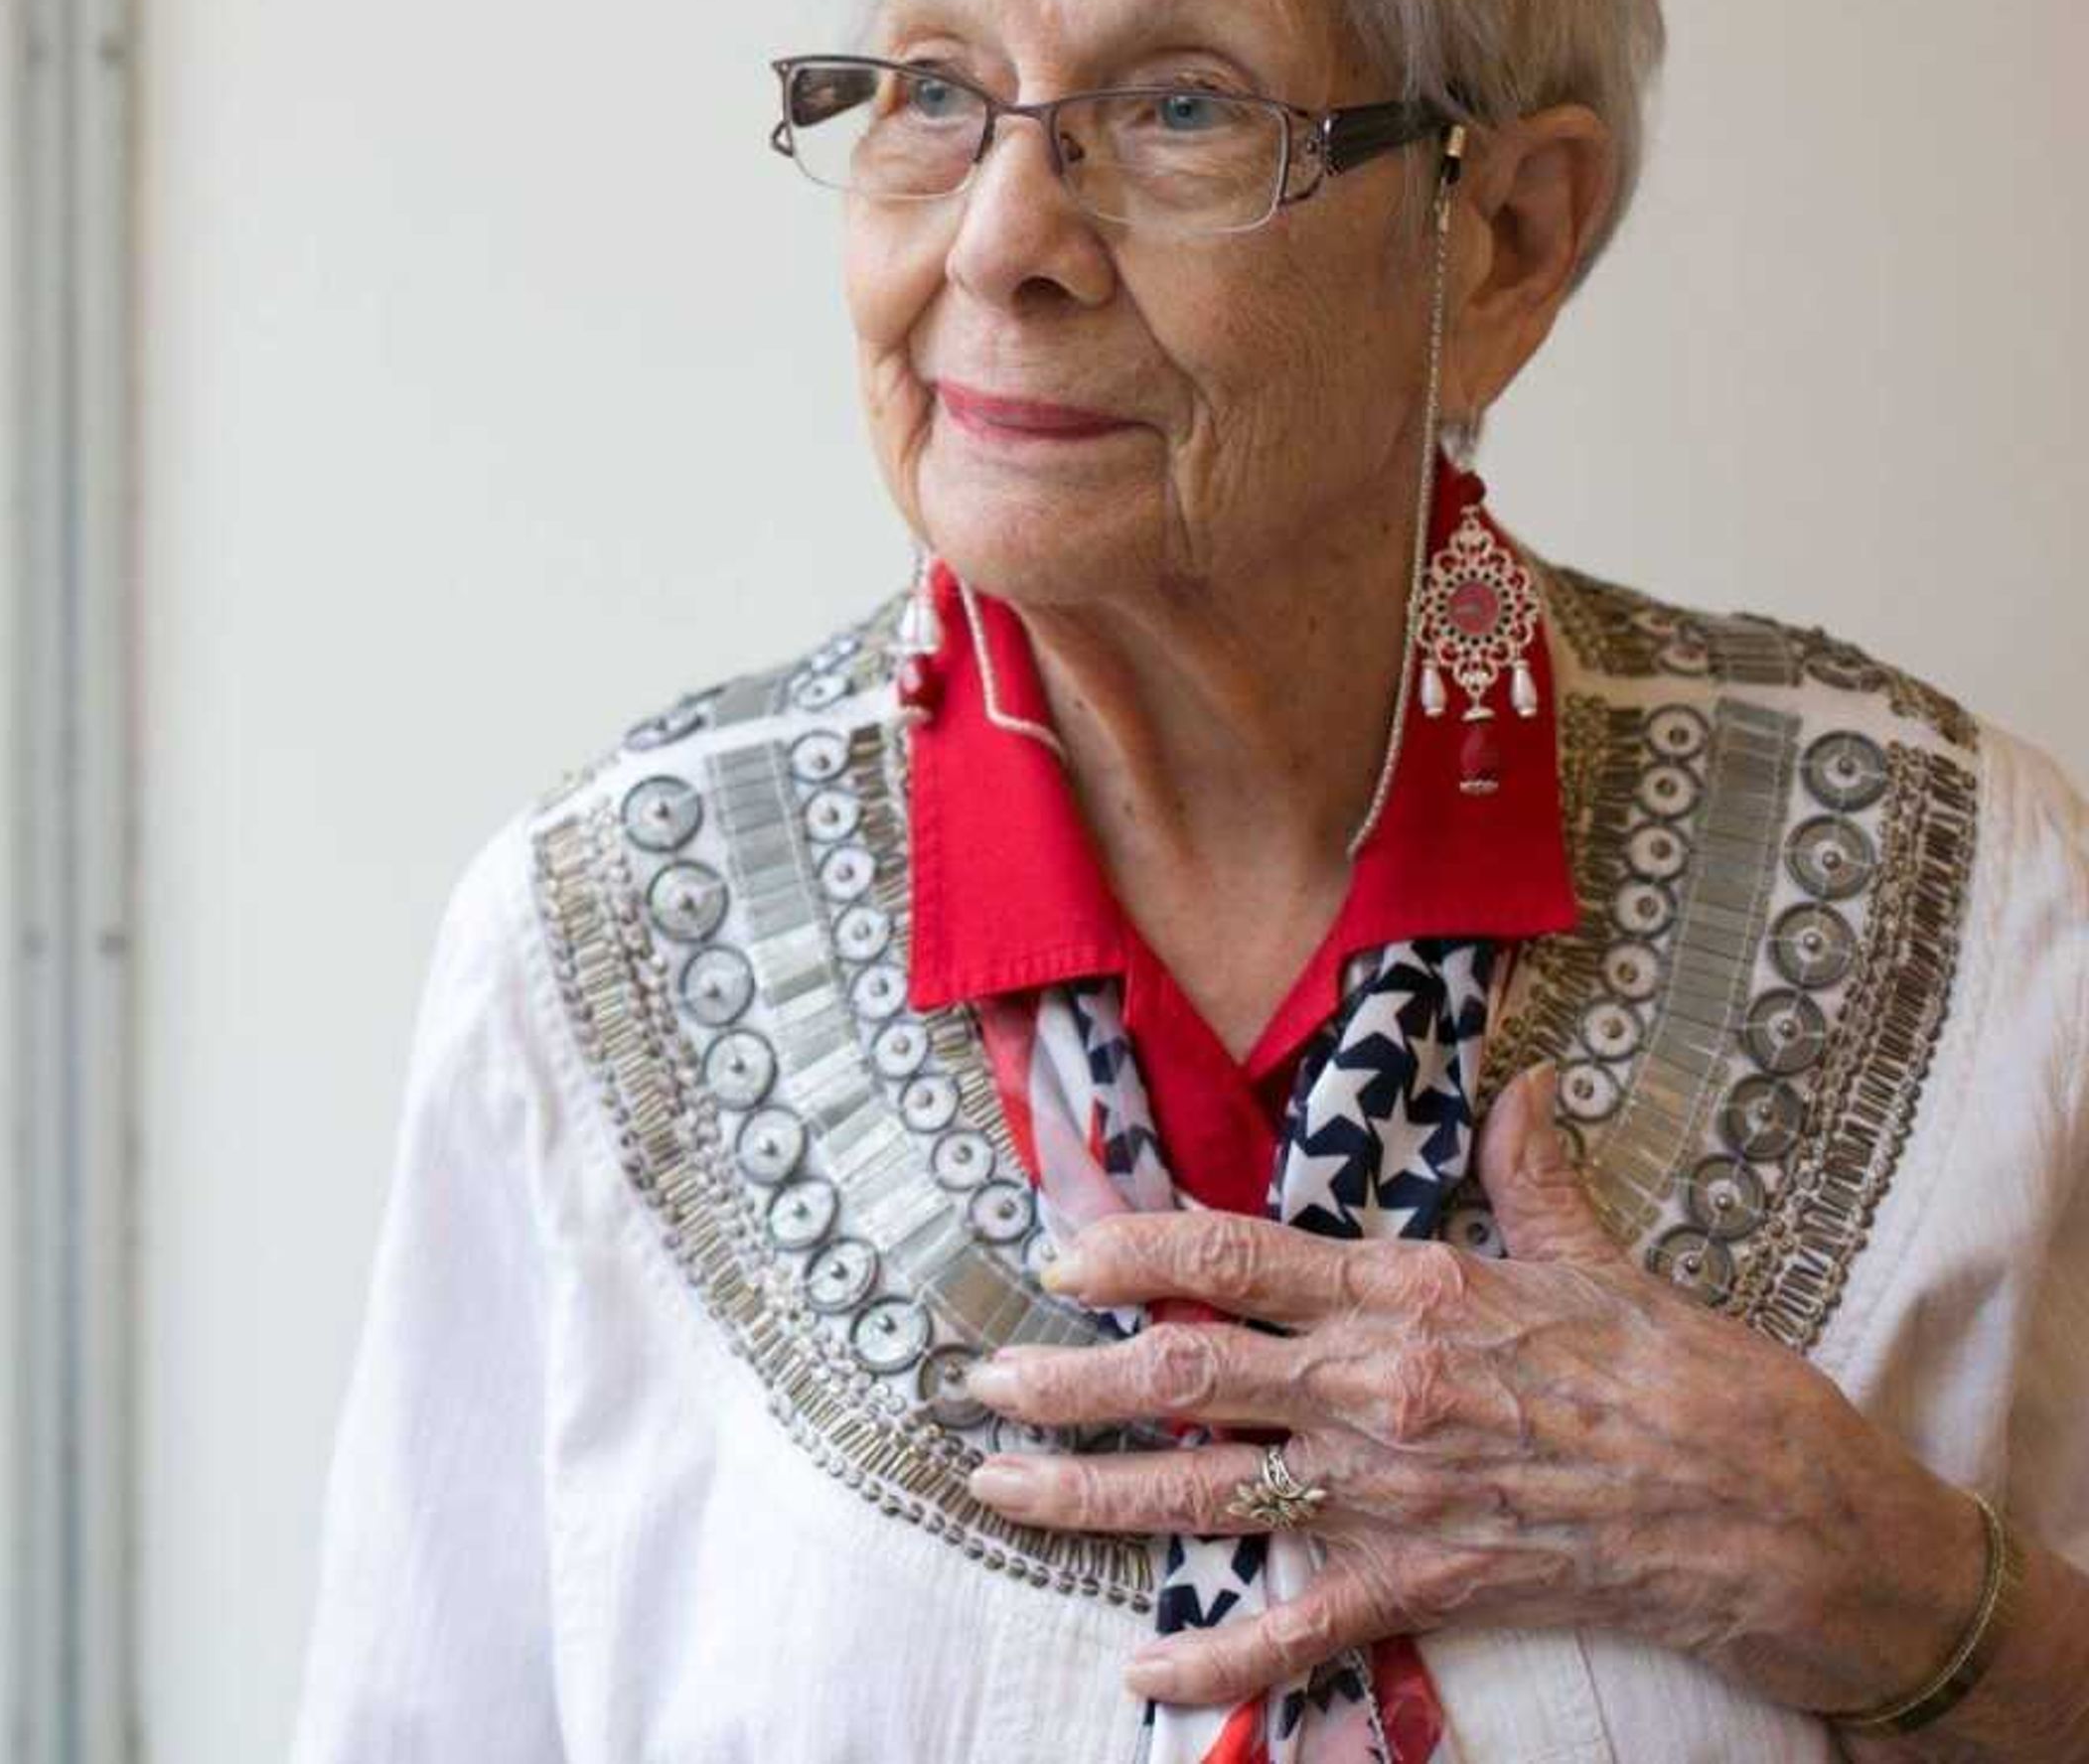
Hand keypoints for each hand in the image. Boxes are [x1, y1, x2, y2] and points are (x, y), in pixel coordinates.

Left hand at [955, 1064, 1982, 1720]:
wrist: (1782, 1516)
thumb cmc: (1696, 1381)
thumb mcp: (1603, 1261)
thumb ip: (1537, 1179)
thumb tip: (1524, 1089)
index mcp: (1412, 1291)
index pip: (1239, 1257)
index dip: (1135, 1251)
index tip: (1059, 1255)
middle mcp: (1378, 1386)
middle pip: (1187, 1374)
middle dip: (1070, 1380)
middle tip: (981, 1386)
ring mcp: (1393, 1490)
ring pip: (1206, 1489)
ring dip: (1091, 1494)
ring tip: (999, 1489)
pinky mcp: (1427, 1583)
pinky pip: (1299, 1625)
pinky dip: (1217, 1655)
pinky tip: (1143, 1674)